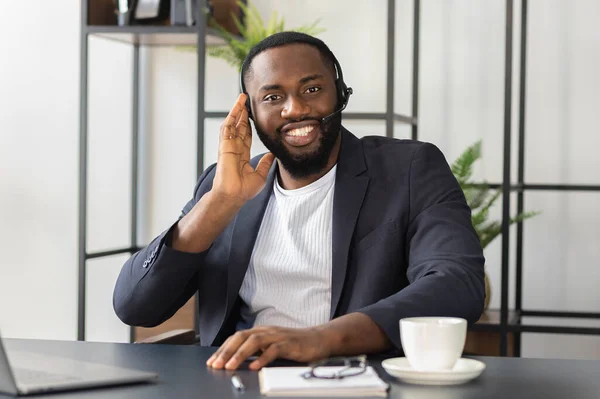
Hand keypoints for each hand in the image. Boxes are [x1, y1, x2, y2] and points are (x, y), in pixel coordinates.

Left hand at [206, 326, 331, 370]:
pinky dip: (263, 358)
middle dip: (226, 352)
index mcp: (261, 331)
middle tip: (215, 365)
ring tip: (229, 366)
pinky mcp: (290, 344)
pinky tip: (254, 366)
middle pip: (242, 337)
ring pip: (254, 341)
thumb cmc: (296, 345)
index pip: (237, 338)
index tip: (212, 361)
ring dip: (240, 354)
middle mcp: (267, 331)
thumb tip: (238, 362)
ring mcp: (278, 336)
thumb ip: (258, 351)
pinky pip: (274, 350)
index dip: (223, 349)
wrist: (320, 339)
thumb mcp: (273, 347)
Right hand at [212, 94, 274, 206]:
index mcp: (242, 155)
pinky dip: (232, 117)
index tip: (253, 115)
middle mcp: (234, 148)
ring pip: (232, 124)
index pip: (246, 135)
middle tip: (246, 101)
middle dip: (243, 113)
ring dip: (236, 111)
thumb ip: (266, 163)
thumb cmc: (244, 190)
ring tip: (241, 98)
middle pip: (239, 126)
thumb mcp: (261, 175)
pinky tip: (237, 108)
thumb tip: (273, 155)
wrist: (234, 196)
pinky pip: (227, 128)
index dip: (249, 124)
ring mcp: (228, 146)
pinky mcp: (224, 145)